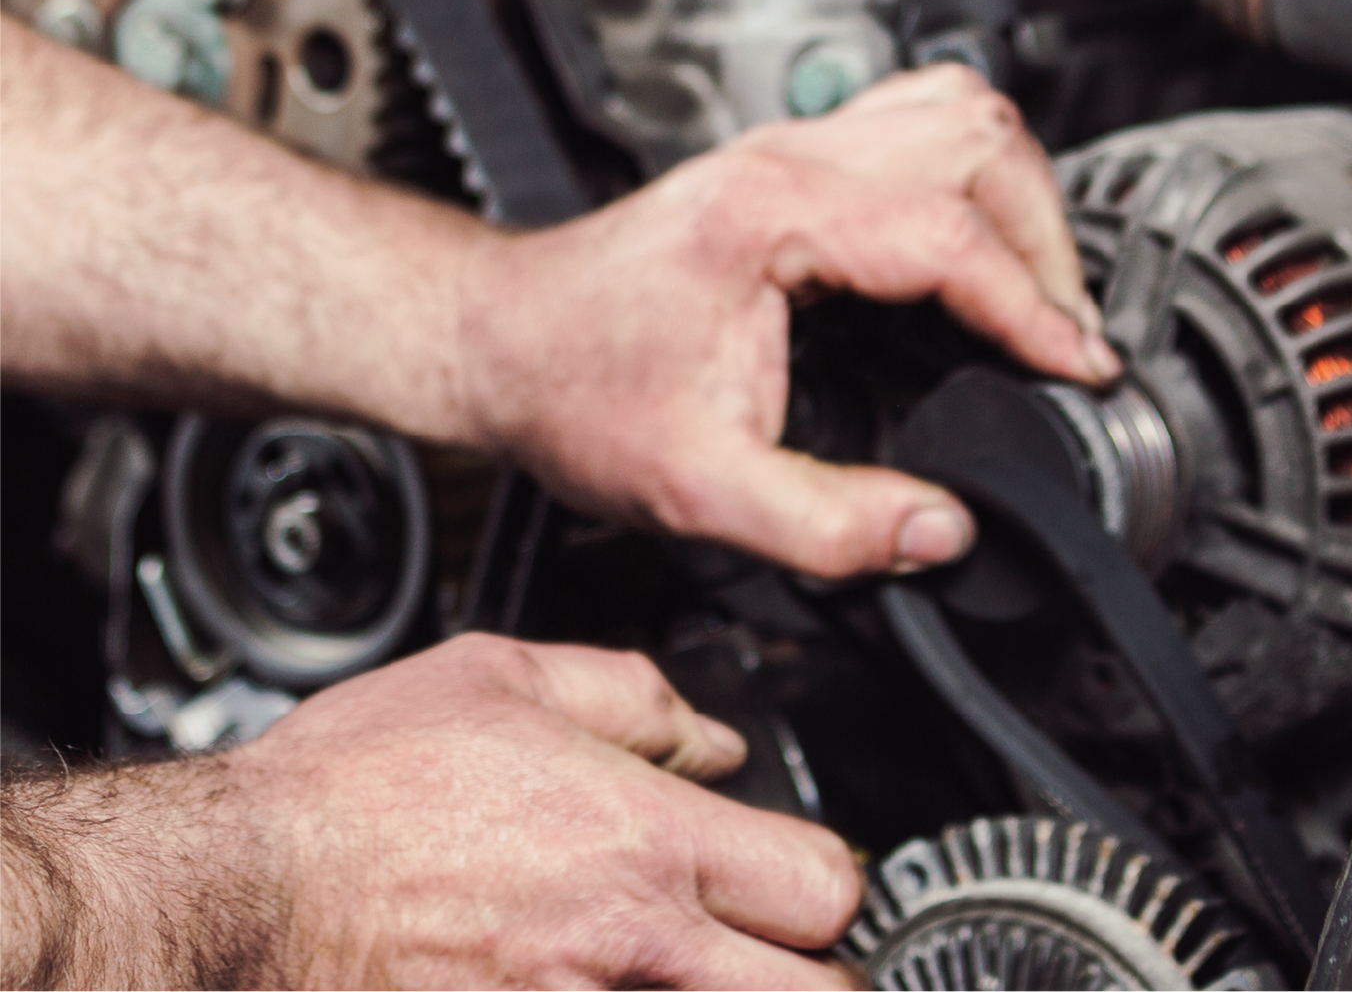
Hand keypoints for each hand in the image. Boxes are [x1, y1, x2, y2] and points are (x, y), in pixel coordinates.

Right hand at [0, 635, 865, 990]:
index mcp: (642, 841)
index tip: (807, 878)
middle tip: (782, 954)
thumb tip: (707, 735)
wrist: (234, 893)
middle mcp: (629, 946)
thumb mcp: (500, 678)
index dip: (830, 883)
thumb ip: (630, 697)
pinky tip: (604, 982)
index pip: (824, 884)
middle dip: (818, 974)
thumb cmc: (353, 790)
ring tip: (687, 970)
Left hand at [462, 65, 1118, 578]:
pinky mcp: (793, 157)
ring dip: (1022, 193)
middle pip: (979, 145)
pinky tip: (982, 234)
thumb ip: (826, 526)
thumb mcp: (698, 488)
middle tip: (1063, 336)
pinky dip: (977, 172)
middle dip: (1047, 243)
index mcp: (776, 217)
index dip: (1034, 308)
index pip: (951, 236)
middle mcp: (791, 159)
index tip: (1076, 367)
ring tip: (1040, 285)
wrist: (501, 337)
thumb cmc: (574, 386)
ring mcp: (793, 145)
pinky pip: (920, 119)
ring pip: (961, 110)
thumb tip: (939, 532)